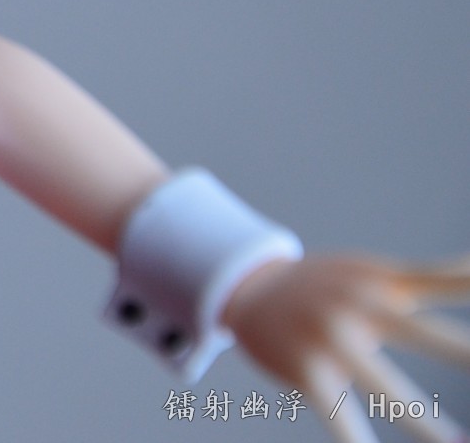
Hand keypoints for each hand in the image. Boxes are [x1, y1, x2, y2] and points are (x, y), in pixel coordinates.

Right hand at [223, 252, 469, 441]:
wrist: (248, 287)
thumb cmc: (329, 284)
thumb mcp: (380, 274)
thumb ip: (436, 276)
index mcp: (388, 283)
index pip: (453, 286)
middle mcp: (361, 306)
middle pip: (426, 334)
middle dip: (461, 352)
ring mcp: (331, 338)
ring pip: (386, 388)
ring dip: (423, 421)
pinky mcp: (305, 370)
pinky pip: (339, 415)